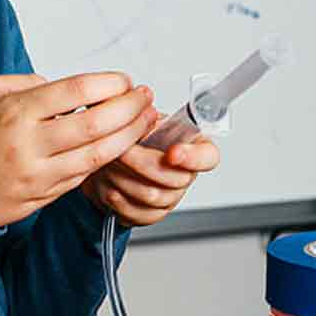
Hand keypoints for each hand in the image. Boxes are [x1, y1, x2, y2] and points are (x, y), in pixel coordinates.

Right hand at [0, 73, 155, 227]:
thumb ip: (19, 83)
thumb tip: (57, 84)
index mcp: (13, 114)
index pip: (76, 92)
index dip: (109, 84)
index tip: (125, 80)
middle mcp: (29, 147)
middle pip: (96, 125)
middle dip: (130, 109)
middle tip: (145, 97)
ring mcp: (37, 177)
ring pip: (98, 157)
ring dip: (128, 137)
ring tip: (145, 120)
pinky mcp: (41, 199)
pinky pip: (82, 178)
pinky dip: (105, 160)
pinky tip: (120, 146)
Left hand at [82, 117, 219, 226]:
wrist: (108, 163)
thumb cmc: (131, 138)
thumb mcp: (138, 117)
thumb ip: (144, 113)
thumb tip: (139, 101)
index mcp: (191, 147)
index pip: (207, 156)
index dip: (193, 157)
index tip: (172, 152)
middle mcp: (185, 174)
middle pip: (175, 179)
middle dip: (140, 163)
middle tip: (120, 150)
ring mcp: (170, 197)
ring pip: (152, 196)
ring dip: (124, 178)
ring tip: (109, 163)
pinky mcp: (152, 214)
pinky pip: (138, 213)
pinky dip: (118, 198)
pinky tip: (109, 184)